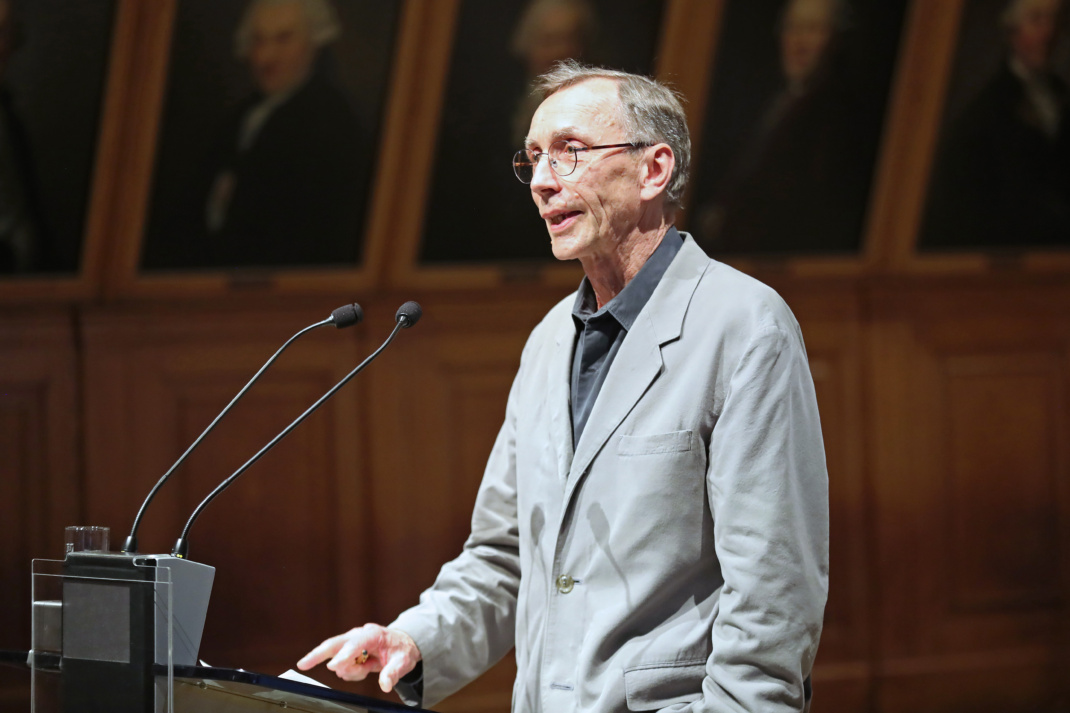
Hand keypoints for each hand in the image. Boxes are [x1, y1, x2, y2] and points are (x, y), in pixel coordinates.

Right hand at [297, 623, 420, 692]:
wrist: (400, 643)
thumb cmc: (401, 650)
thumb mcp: (403, 661)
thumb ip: (393, 673)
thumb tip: (385, 685)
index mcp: (373, 634)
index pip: (356, 644)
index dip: (344, 655)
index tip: (333, 666)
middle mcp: (358, 635)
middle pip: (334, 644)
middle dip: (318, 654)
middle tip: (303, 664)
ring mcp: (350, 641)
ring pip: (336, 658)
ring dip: (348, 670)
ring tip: (368, 668)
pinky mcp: (346, 650)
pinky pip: (341, 666)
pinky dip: (349, 671)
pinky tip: (363, 668)